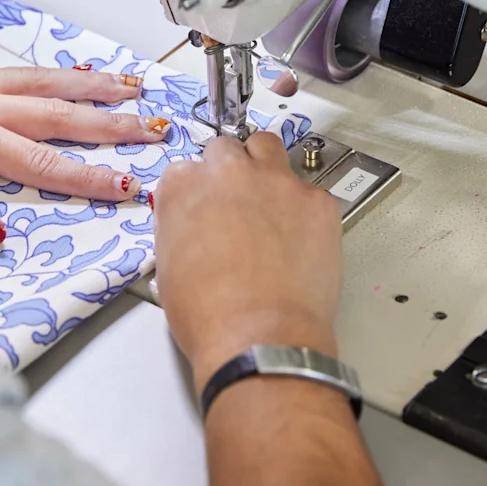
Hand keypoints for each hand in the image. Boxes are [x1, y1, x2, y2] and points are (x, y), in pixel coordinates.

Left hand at [0, 60, 169, 246]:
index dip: (87, 178)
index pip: (40, 163)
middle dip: (110, 125)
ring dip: (93, 87)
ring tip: (134, 88)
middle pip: (57, 115)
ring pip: (45, 84)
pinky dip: (58, 73)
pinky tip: (74, 76)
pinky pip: (23, 73)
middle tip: (156, 131)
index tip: (128, 187)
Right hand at [153, 131, 342, 391]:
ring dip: (265, 168)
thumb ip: (182, 226)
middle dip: (231, 171)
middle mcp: (228, 172)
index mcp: (183, 187)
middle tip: (239, 204)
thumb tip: (198, 226)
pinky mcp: (317, 200)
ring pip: (269, 148)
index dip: (198, 192)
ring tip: (271, 204)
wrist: (260, 336)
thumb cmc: (208, 315)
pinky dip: (304, 209)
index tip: (207, 211)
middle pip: (227, 150)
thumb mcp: (169, 267)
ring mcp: (276, 181)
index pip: (186, 170)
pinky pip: (309, 190)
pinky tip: (302, 241)